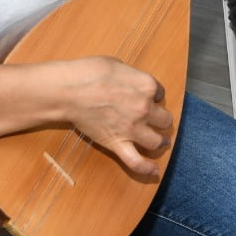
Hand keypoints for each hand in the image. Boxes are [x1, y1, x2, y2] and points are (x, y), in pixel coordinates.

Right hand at [68, 56, 174, 176]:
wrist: (70, 91)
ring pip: (157, 141)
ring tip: (160, 142)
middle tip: (156, 121)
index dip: (153, 96)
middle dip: (160, 119)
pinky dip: (147, 169)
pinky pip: (136, 161)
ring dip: (159, 142)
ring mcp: (132, 129)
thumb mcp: (118, 64)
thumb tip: (131, 83)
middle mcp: (145, 108)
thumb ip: (131, 76)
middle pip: (164, 119)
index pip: (160, 94)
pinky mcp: (118, 144)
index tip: (147, 97)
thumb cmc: (91, 72)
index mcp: (147, 86)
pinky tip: (154, 171)